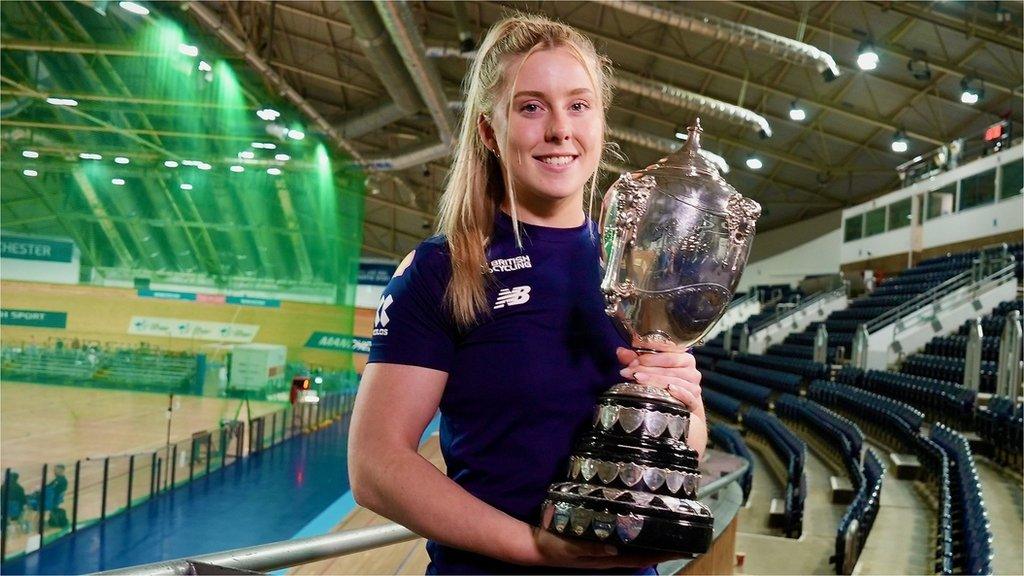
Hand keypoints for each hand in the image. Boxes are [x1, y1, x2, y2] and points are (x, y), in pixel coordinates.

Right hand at [522, 526, 681, 568]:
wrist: (535, 545)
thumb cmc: (552, 546)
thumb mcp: (568, 546)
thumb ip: (590, 547)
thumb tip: (615, 547)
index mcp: (607, 558)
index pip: (641, 557)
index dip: (661, 554)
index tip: (682, 548)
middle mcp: (610, 555)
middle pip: (644, 553)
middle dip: (664, 547)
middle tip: (684, 534)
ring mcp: (605, 549)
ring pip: (636, 546)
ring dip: (652, 539)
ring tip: (670, 527)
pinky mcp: (599, 541)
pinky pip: (624, 539)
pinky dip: (637, 534)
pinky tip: (641, 523)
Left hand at [616, 347, 704, 420]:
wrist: (682, 403)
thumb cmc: (665, 381)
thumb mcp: (650, 368)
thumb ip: (636, 359)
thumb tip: (620, 351)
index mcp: (684, 358)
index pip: (667, 354)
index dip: (649, 356)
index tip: (633, 360)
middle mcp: (692, 371)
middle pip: (668, 368)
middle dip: (646, 369)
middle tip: (629, 371)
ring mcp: (694, 387)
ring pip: (674, 381)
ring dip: (654, 380)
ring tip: (636, 379)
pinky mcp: (694, 402)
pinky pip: (687, 396)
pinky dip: (678, 392)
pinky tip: (668, 389)